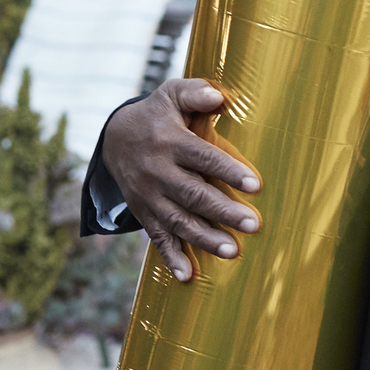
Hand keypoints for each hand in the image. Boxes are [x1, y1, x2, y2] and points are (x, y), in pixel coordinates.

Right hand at [99, 78, 260, 282]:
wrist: (114, 140)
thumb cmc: (157, 115)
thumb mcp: (171, 95)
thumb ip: (195, 92)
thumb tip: (219, 96)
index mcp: (170, 142)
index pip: (203, 158)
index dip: (228, 171)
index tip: (255, 185)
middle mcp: (158, 172)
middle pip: (194, 194)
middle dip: (223, 212)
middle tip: (252, 224)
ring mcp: (150, 197)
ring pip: (179, 221)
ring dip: (205, 239)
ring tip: (232, 251)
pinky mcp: (145, 214)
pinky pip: (157, 239)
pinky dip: (171, 259)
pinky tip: (187, 277)